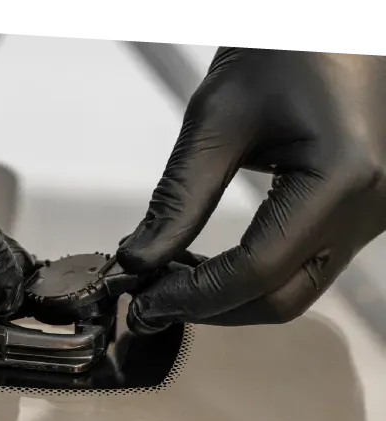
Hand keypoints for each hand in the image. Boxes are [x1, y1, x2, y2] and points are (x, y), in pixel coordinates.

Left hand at [117, 46, 385, 333]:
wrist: (339, 22)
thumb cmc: (292, 46)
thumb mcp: (219, 118)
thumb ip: (178, 197)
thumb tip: (139, 258)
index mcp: (342, 180)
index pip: (256, 272)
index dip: (193, 298)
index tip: (146, 303)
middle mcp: (369, 208)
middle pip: (280, 299)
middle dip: (212, 309)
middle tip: (153, 302)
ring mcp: (372, 215)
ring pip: (294, 288)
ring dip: (231, 297)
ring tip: (172, 281)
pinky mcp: (361, 213)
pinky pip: (306, 265)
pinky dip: (254, 275)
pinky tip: (210, 264)